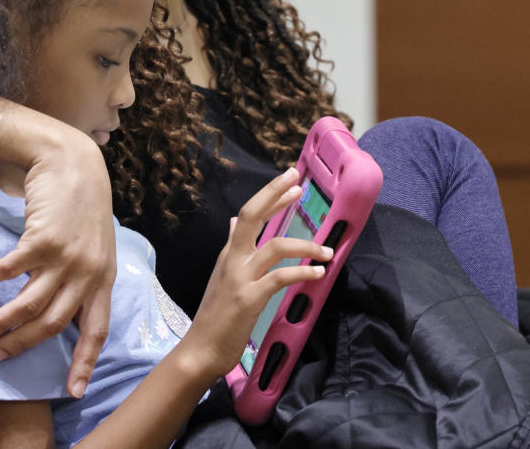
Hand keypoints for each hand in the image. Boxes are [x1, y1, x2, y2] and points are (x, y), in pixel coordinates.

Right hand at [0, 119, 115, 398]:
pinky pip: (10, 270)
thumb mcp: (95, 246)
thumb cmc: (83, 204)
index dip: (84, 363)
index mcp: (103, 279)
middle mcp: (87, 274)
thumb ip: (84, 278)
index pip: (97, 331)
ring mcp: (65, 258)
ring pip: (29, 306)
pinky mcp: (42, 240)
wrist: (75, 163)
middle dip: (21, 346)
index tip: (73, 391)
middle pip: (52, 325)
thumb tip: (61, 308)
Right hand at [180, 168, 332, 381]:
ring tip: (328, 251)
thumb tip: (235, 222)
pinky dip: (301, 272)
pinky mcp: (250, 299)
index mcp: (228, 254)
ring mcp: (240, 278)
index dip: (270, 196)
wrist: (201, 348)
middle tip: (298, 183)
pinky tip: (318, 274)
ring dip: (305, 245)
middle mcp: (232, 259)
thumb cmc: (216, 316)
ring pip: (274, 247)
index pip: (248, 215)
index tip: (290, 181)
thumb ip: (232, 248)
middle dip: (275, 197)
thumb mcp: (223, 275)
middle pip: (252, 217)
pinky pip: (280, 278)